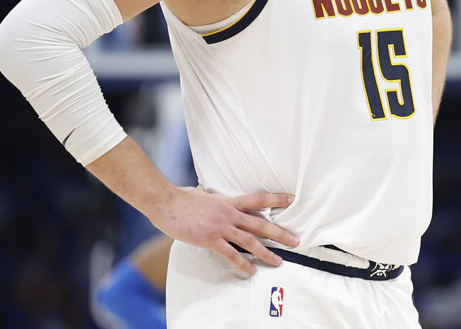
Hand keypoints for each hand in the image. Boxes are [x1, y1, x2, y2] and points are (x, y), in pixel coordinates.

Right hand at [150, 186, 299, 274]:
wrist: (165, 202)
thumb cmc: (180, 197)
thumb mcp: (200, 192)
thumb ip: (207, 193)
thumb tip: (204, 189)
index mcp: (228, 201)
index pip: (258, 199)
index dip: (276, 199)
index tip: (291, 200)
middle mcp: (229, 214)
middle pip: (260, 223)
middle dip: (280, 233)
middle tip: (295, 240)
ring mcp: (221, 227)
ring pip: (250, 241)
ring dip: (266, 252)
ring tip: (279, 261)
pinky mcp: (211, 239)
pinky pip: (231, 254)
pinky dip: (242, 263)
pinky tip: (251, 271)